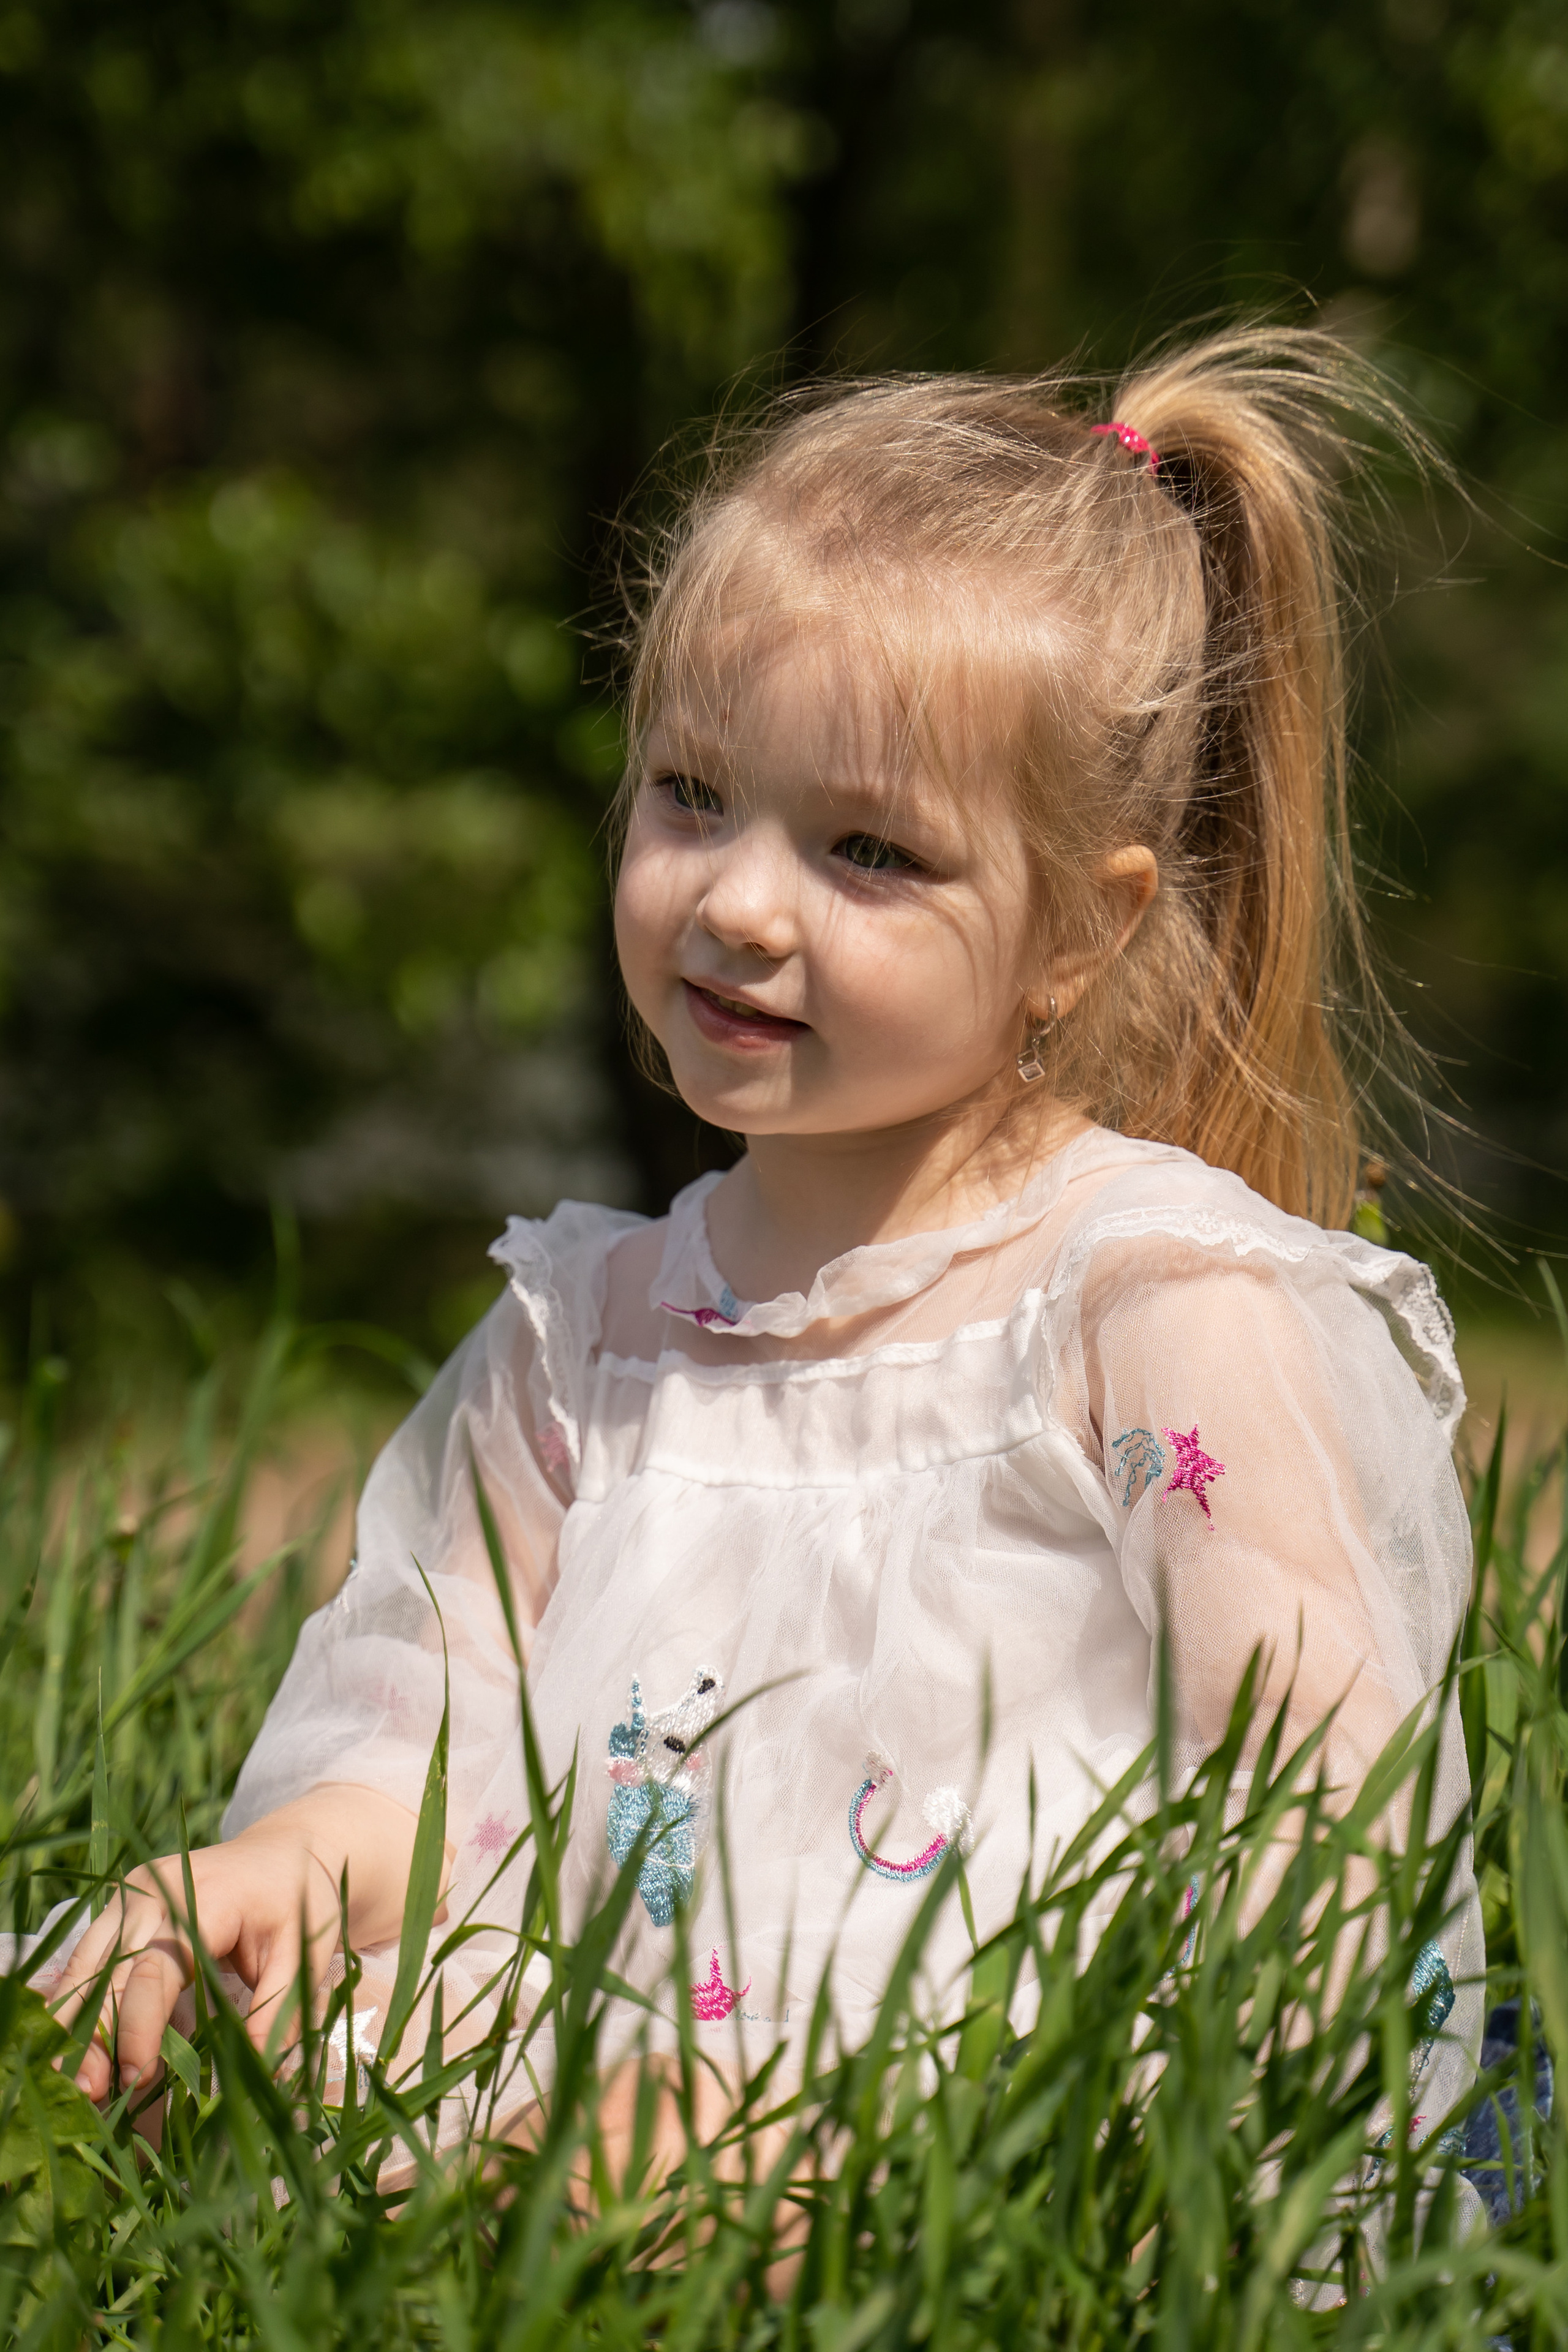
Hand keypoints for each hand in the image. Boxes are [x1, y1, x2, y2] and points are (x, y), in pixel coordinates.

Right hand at [51, 1786, 419, 2104]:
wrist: (286, 1850)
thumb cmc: (299, 1901)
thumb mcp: (303, 1953)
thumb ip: (276, 2010)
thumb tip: (255, 2074)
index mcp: (205, 1899)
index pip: (156, 1967)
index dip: (139, 2025)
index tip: (137, 2077)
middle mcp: (156, 1890)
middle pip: (110, 1968)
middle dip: (95, 2033)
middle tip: (88, 2092)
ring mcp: (132, 1893)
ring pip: (87, 1962)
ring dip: (73, 2021)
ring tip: (65, 2079)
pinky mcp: (120, 1905)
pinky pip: (88, 1955)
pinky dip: (76, 1999)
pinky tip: (69, 2045)